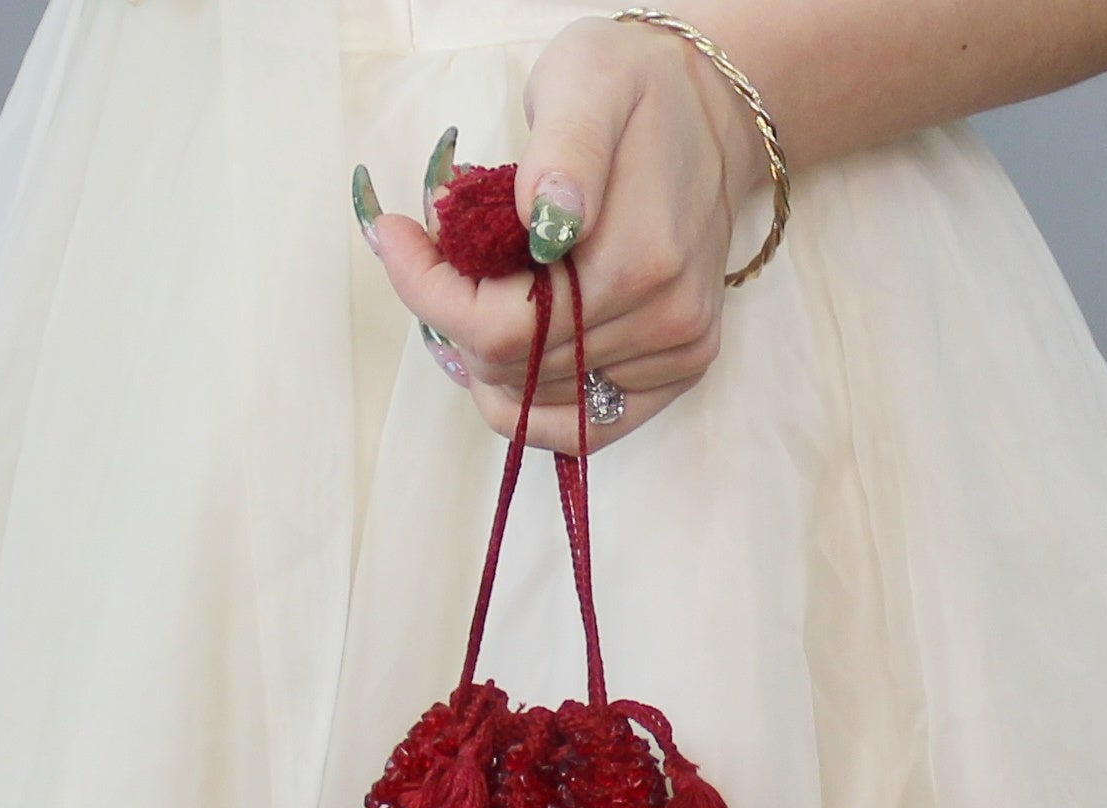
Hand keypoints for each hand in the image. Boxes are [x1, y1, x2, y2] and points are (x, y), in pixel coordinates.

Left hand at [352, 16, 766, 452]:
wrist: (709, 117)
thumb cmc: (635, 90)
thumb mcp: (589, 78)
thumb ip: (565, 149)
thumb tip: (543, 218)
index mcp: (641, 259)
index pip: (500, 328)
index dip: (429, 293)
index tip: (398, 236)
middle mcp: (665, 322)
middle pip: (511, 367)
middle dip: (455, 312)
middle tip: (445, 251)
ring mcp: (675, 356)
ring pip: (533, 397)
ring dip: (487, 348)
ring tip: (488, 282)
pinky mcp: (676, 374)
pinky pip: (582, 428)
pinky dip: (530, 403)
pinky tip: (513, 352)